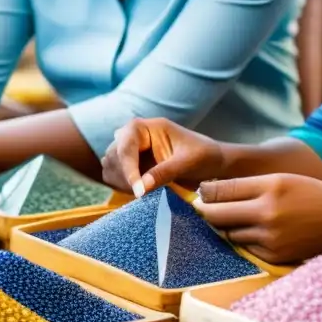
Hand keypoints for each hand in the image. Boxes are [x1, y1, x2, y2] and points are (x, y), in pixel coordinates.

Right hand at [101, 118, 224, 196]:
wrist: (211, 163)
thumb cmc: (203, 156)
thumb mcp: (187, 163)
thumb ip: (164, 172)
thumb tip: (141, 188)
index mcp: (146, 127)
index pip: (126, 145)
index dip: (128, 168)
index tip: (138, 191)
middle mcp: (133, 135)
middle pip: (114, 155)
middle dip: (126, 177)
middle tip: (144, 194)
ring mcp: (129, 150)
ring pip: (110, 166)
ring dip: (122, 183)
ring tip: (144, 193)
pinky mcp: (129, 164)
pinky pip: (113, 175)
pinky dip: (122, 186)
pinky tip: (141, 192)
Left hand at [193, 174, 321, 264]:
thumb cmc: (309, 193)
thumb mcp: (279, 179)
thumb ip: (246, 186)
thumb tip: (209, 192)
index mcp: (270, 187)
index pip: (222, 191)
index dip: (206, 192)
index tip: (201, 192)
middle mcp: (268, 214)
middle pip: (218, 215)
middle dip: (206, 211)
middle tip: (202, 207)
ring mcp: (270, 238)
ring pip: (229, 233)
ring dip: (226, 226)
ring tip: (231, 217)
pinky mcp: (274, 256)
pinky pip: (245, 247)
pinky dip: (244, 239)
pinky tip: (254, 231)